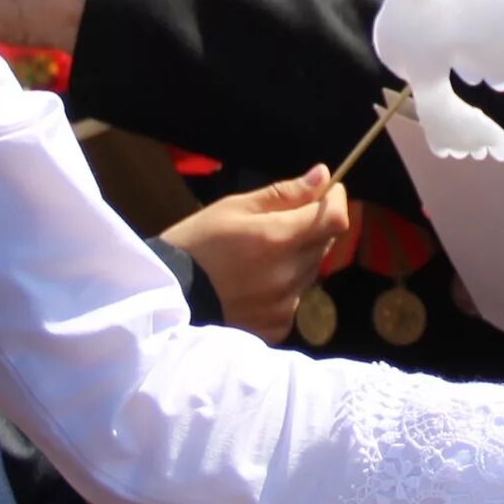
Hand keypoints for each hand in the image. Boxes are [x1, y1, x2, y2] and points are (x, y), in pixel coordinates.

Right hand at [161, 170, 351, 339]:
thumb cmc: (196, 244)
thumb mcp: (233, 208)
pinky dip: (285, 287)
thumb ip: (283, 194)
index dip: (336, 200)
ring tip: (261, 255)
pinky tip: (255, 283)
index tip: (328, 190)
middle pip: (324, 244)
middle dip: (314, 226)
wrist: (166, 299)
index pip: (334, 219)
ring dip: (299, 257)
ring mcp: (284, 305)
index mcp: (278, 239)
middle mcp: (288, 275)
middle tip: (285, 220)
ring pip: (310, 272)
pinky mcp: (276, 327)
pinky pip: (294, 300)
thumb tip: (322, 176)